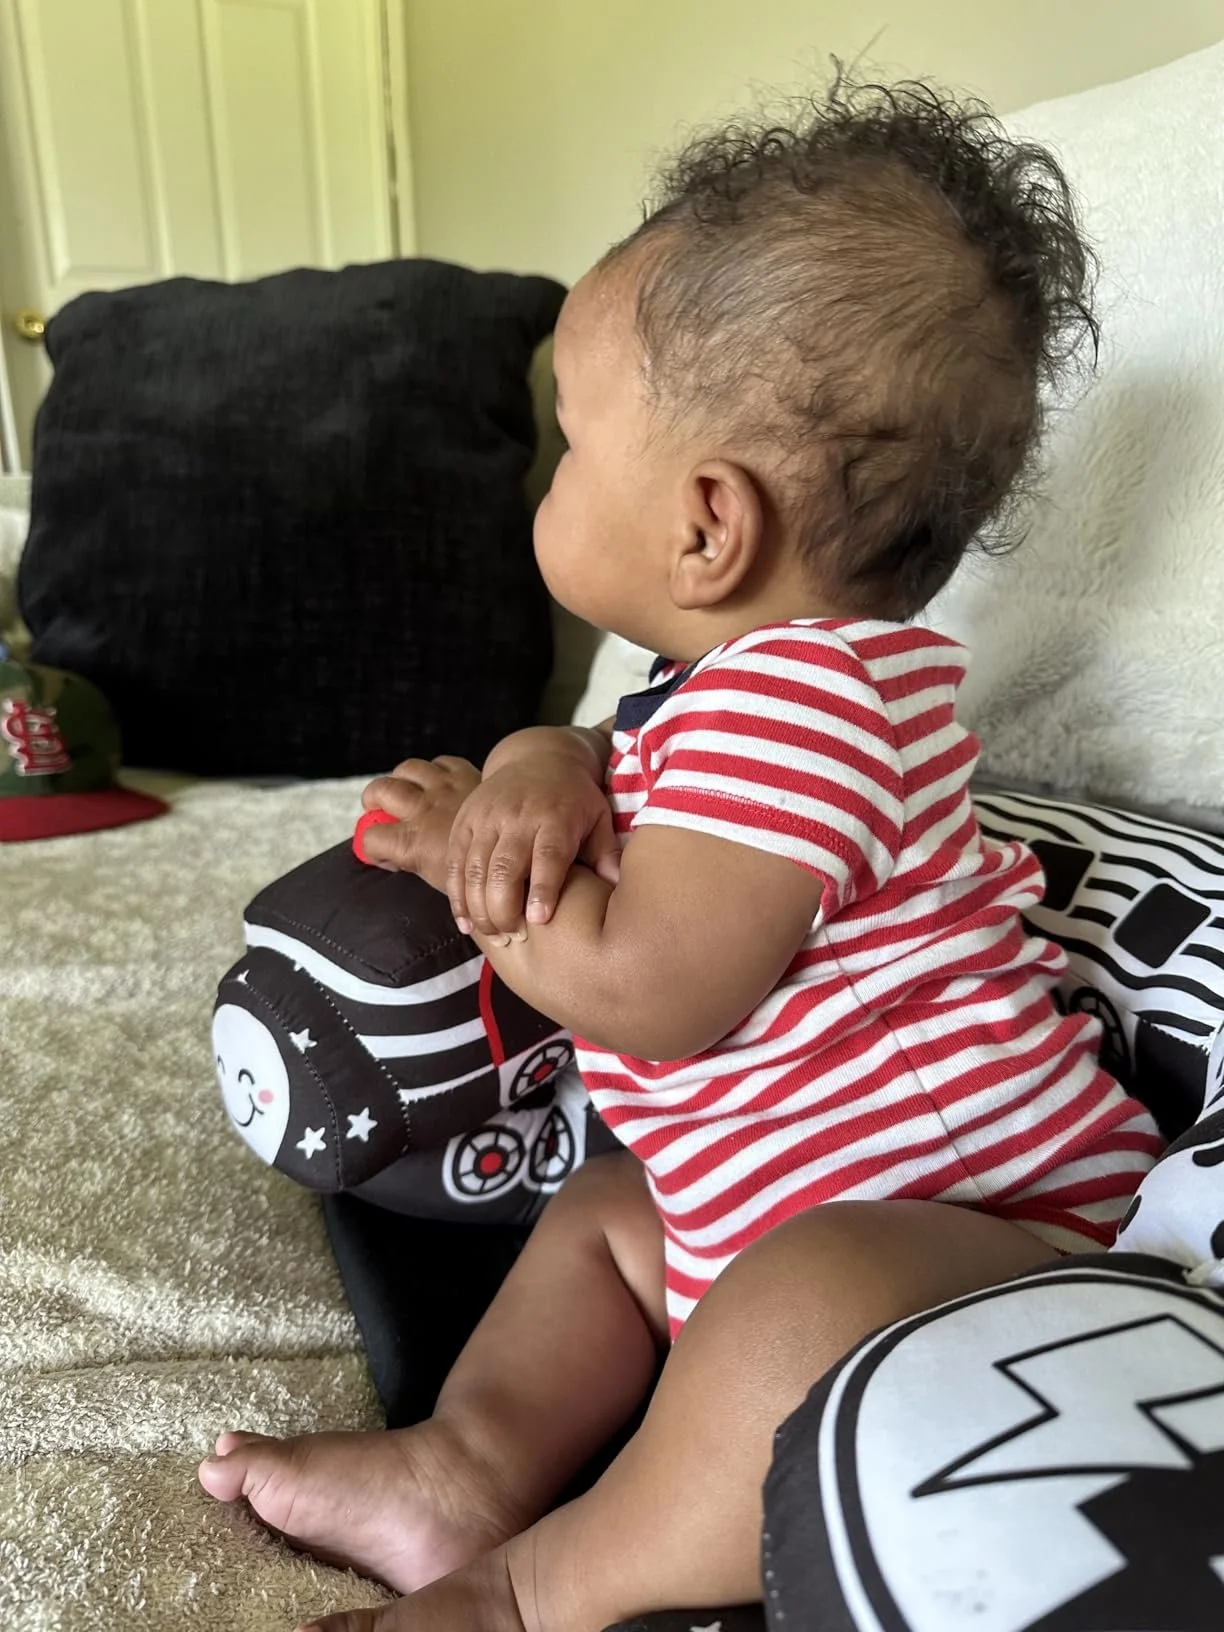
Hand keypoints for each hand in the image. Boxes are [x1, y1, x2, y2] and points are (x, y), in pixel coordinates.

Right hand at [360, 756, 480, 893]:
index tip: (382, 855)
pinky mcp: (464, 776)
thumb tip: (400, 863)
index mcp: (414, 843)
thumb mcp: (444, 881)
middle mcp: (423, 809)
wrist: (523, 848)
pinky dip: (433, 770)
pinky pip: (440, 763)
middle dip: (372, 801)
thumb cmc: (485, 876)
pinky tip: (436, 783)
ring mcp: (443, 788)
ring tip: (403, 792)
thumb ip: (419, 865)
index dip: (369, 847)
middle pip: (380, 790)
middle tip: (378, 812)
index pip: (371, 838)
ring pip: (406, 769)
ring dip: (399, 779)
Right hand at [446, 750, 620, 938]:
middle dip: (503, 908)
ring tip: (495, 936)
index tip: (538, 919)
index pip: (547, 855)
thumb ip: (606, 851)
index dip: (542, 889)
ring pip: (474, 869)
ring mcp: (485, 818)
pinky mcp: (463, 822)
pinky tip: (467, 924)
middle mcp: (517, 817)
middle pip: (503, 868)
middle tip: (514, 937)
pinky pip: (454, 864)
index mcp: (555, 817)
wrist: (537, 758)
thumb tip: (615, 884)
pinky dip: (457, 897)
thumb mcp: (598, 816)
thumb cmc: (574, 797)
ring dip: (479, 909)